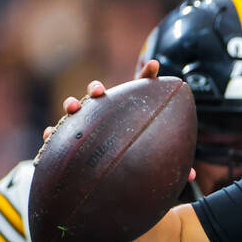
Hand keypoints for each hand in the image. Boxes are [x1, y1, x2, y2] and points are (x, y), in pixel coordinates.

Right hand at [38, 61, 194, 180]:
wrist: (107, 176)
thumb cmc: (135, 161)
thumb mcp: (154, 161)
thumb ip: (170, 164)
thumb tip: (191, 175)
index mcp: (128, 113)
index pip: (139, 90)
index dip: (146, 76)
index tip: (154, 65)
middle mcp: (104, 115)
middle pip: (99, 95)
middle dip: (97, 89)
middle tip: (99, 91)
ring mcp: (84, 126)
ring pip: (76, 110)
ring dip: (72, 104)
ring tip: (72, 106)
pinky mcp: (68, 142)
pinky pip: (56, 136)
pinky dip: (52, 134)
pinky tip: (49, 135)